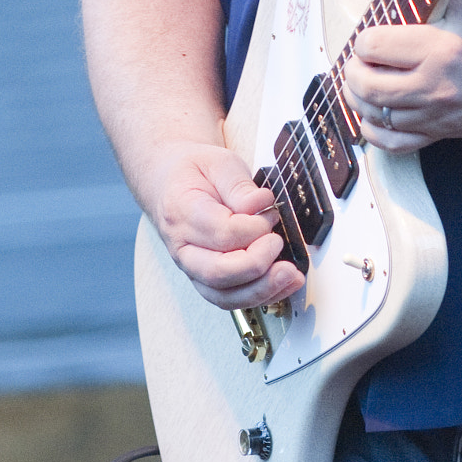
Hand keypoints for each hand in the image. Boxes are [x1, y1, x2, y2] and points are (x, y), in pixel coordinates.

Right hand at [145, 140, 305, 309]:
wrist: (171, 184)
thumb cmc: (194, 173)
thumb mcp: (218, 162)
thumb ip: (240, 185)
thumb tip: (261, 204)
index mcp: (182, 212)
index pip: (220, 232)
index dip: (253, 228)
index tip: (272, 213)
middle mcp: (183, 247)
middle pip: (218, 271)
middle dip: (257, 264)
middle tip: (279, 244)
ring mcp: (192, 268)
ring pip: (223, 295)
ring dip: (261, 290)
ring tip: (290, 275)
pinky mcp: (205, 279)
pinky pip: (229, 299)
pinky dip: (258, 296)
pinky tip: (281, 285)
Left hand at [342, 0, 461, 151]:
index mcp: (442, 48)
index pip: (374, 48)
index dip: (365, 38)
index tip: (371, 32)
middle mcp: (439, 87)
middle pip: (368, 87)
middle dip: (354, 70)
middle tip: (360, 58)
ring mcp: (442, 116)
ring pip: (376, 117)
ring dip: (360, 98)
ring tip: (365, 79)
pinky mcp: (447, 132)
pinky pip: (396, 145)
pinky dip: (376, 131)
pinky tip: (375, 113)